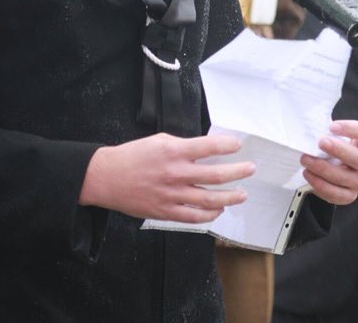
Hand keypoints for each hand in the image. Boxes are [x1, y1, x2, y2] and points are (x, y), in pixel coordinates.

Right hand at [80, 131, 255, 222]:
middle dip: (237, 172)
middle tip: (250, 169)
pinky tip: (218, 210)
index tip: (238, 145)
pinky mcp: (165, 212)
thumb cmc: (133, 155)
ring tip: (241, 195)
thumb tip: (206, 150)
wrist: (107, 177)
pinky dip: (209, 216)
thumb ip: (183, 146)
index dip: (227, 145)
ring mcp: (172, 195)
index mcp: (174, 151)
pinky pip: (193, 217)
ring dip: (229, 197)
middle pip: (215, 175)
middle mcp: (176, 173)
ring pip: (209, 200)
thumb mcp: (159, 140)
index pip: (209, 146)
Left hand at [301, 119, 357, 205]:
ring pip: (346, 178)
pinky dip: (320, 185)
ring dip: (323, 168)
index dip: (352, 129)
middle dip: (338, 150)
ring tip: (306, 159)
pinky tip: (308, 174)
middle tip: (320, 142)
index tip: (332, 126)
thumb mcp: (333, 134)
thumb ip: (327, 127)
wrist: (331, 167)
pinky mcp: (349, 195)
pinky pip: (337, 194)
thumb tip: (310, 124)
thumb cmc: (333, 145)